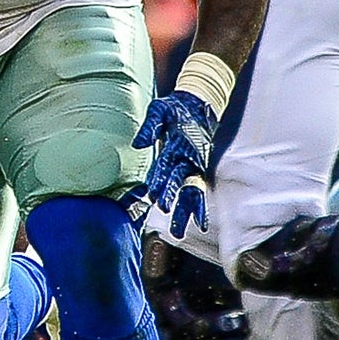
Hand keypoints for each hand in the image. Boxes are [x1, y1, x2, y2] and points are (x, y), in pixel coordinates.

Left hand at [133, 90, 215, 240]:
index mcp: (178, 142)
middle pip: (181, 180)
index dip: (160, 180)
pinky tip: (198, 225)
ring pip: (192, 191)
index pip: (167, 164)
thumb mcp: (160, 110)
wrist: (200, 106)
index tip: (153, 195)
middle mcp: (189, 157)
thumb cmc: (175, 109)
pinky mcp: (200, 170)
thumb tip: (137, 144)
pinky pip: (199, 191)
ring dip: (186, 211)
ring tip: (178, 232)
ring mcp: (197, 165)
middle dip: (172, 196)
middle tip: (162, 210)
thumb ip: (149, 126)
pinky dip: (199, 208)